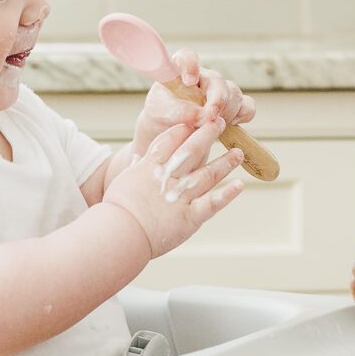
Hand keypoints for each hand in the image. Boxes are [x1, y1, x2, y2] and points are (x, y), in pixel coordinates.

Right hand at [104, 115, 245, 258]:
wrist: (120, 234)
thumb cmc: (115, 211)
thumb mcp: (122, 182)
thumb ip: (135, 169)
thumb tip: (138, 159)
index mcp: (150, 169)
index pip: (168, 142)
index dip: (182, 130)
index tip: (193, 120)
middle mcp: (169, 179)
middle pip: (191, 151)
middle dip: (206, 135)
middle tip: (219, 122)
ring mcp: (182, 197)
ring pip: (207, 174)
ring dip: (224, 163)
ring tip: (238, 153)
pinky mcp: (190, 217)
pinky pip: (212, 203)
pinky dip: (226, 194)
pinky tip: (238, 185)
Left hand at [130, 49, 256, 161]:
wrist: (171, 134)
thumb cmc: (162, 116)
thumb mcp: (160, 113)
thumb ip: (178, 111)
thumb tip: (201, 115)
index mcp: (180, 71)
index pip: (187, 57)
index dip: (191, 65)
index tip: (189, 82)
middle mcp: (203, 77)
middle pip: (218, 80)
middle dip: (217, 100)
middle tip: (210, 117)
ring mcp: (220, 90)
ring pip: (234, 93)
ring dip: (227, 112)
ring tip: (213, 126)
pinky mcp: (233, 105)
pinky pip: (248, 105)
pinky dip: (243, 115)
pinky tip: (230, 125)